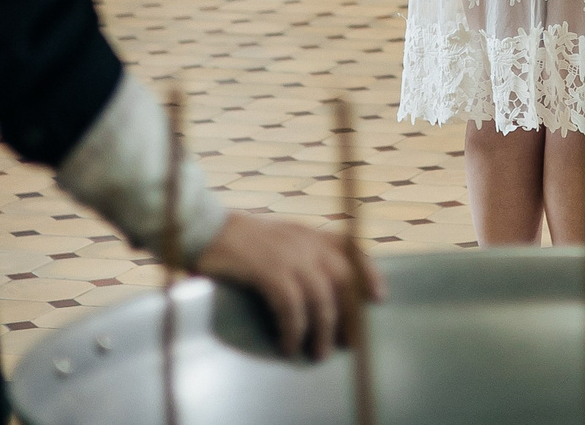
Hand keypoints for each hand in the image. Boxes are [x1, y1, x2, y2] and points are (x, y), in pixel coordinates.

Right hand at [195, 213, 382, 361]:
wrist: (206, 229)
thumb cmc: (241, 241)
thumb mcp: (281, 239)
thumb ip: (302, 254)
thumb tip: (322, 289)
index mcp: (310, 233)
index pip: (352, 248)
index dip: (369, 273)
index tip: (378, 297)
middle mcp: (306, 242)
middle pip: (343, 280)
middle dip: (350, 314)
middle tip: (349, 342)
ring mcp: (289, 255)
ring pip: (321, 298)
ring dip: (322, 331)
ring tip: (318, 353)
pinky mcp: (269, 271)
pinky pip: (291, 307)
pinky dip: (293, 330)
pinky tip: (287, 345)